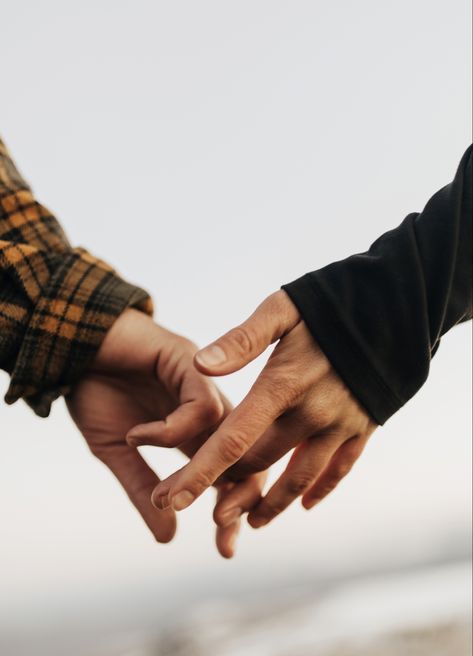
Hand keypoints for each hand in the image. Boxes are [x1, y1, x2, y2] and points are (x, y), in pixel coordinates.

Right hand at [66, 308, 264, 556]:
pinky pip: (201, 405)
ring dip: (203, 471)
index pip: (227, 473)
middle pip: (245, 452)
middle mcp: (205, 409)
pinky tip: (140, 435)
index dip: (231, 508)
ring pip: (231, 431)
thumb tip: (169, 539)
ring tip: (169, 496)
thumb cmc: (95, 391)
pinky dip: (171, 430)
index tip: (226, 548)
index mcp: (191, 431)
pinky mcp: (190, 362)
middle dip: (241, 492)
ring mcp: (202, 384)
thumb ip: (143, 488)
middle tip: (222, 525)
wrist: (72, 346)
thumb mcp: (117, 451)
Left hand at [152, 291, 376, 528]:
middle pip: (260, 463)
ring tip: (247, 522)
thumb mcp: (283, 309)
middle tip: (196, 507)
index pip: (233, 438)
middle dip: (224, 489)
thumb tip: (200, 366)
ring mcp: (341, 424)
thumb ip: (242, 340)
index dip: (200, 471)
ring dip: (272, 504)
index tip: (172, 499)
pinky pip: (340, 470)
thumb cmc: (331, 303)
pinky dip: (320, 489)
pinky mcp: (364, 427)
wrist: (398, 308)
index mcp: (283, 384)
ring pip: (300, 478)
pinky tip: (305, 503)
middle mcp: (312, 413)